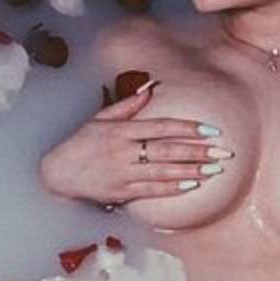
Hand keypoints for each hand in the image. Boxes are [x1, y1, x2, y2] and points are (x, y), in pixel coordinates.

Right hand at [39, 81, 232, 206]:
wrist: (57, 173)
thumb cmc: (80, 143)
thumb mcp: (100, 118)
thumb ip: (128, 105)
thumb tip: (150, 88)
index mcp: (122, 130)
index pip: (162, 126)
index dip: (189, 128)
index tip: (211, 130)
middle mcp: (125, 151)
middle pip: (168, 150)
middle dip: (198, 151)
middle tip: (222, 153)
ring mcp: (123, 173)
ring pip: (164, 171)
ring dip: (191, 171)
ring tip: (214, 170)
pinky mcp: (121, 192)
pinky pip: (151, 190)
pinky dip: (172, 188)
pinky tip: (191, 185)